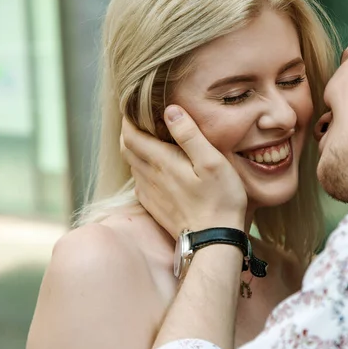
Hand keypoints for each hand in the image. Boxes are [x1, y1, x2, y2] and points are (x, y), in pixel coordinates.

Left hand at [121, 105, 246, 237]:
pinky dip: (143, 169)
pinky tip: (158, 168)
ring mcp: (150, 194)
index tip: (135, 108)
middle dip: (130, 132)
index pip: (130, 135)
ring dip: (136, 150)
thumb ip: (189, 135)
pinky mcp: (155, 206)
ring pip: (133, 165)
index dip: (128, 120)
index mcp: (161, 162)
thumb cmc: (220, 199)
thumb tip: (170, 111)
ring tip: (152, 140)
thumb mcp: (211, 162)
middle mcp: (150, 177)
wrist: (214, 240)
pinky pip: (141, 182)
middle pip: (127, 149)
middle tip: (143, 121)